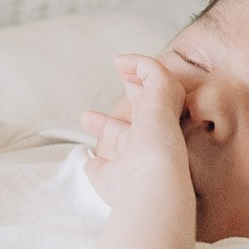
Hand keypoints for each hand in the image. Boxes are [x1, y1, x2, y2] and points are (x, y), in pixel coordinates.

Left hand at [82, 52, 190, 189]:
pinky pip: (154, 71)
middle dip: (133, 91)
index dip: (104, 124)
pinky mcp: (163, 95)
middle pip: (146, 105)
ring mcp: (161, 113)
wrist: (151, 183)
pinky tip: (120, 61)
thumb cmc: (130, 187)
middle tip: (120, 78)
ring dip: (138, 72)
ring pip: (157, 85)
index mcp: (141, 152)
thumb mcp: (107, 179)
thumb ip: (99, 170)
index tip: (86, 117)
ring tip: (119, 63)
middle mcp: (154, 131)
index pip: (123, 133)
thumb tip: (89, 164)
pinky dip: (138, 62)